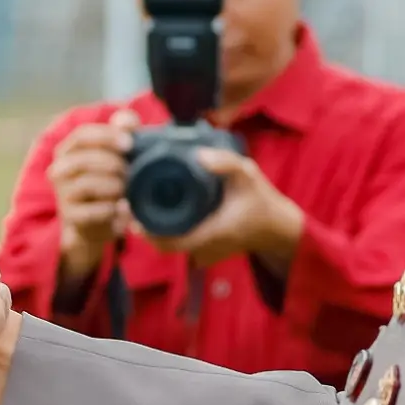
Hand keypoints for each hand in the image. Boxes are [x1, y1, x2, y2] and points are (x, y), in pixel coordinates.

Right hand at [48, 112, 138, 285]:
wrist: (96, 222)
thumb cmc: (108, 180)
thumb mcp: (116, 155)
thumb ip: (122, 132)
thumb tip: (127, 121)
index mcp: (69, 149)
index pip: (82, 135)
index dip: (107, 136)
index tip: (129, 143)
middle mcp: (60, 169)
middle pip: (84, 159)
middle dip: (113, 165)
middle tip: (130, 172)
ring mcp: (62, 194)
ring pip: (86, 184)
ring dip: (113, 186)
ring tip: (126, 190)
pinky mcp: (70, 216)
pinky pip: (90, 211)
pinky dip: (110, 209)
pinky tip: (122, 207)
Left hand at [145, 147, 304, 271]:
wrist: (277, 227)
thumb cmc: (262, 201)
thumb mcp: (248, 175)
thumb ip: (227, 163)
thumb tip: (199, 155)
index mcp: (209, 234)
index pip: (168, 242)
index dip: (146, 231)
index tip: (131, 212)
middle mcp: (202, 247)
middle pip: (162, 244)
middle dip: (143, 228)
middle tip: (127, 204)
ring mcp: (203, 250)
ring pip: (168, 244)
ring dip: (152, 229)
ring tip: (136, 205)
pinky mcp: (204, 246)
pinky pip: (177, 241)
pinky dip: (164, 230)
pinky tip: (153, 211)